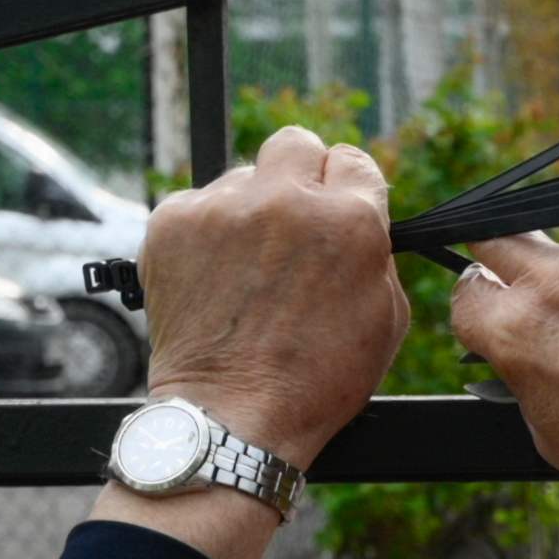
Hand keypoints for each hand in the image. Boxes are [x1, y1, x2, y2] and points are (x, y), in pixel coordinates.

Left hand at [131, 123, 404, 465]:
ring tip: (246, 269)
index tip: (333, 211)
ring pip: (242, 177)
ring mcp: (222, 208)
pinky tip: (214, 277)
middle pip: (295, 143)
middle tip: (292, 221)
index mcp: (349, 220)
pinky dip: (205, 233)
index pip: (353, 159)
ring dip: (249, 210)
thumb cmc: (317, 379)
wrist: (233, 416)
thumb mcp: (387, 316)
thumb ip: (376, 248)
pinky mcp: (172, 222)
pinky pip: (197, 204)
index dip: (345, 189)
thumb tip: (359, 213)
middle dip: (298, 175)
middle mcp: (284, 201)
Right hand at [448, 201, 558, 558]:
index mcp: (514, 330)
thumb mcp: (548, 432)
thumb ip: (520, 371)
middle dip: (514, 252)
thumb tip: (515, 344)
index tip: (505, 295)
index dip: (487, 294)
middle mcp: (555, 280)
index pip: (471, 286)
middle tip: (552, 277)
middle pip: (503, 233)